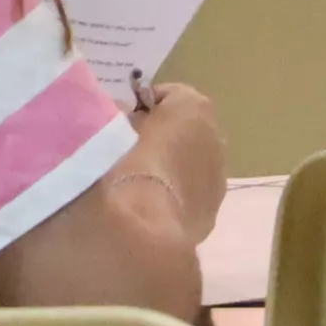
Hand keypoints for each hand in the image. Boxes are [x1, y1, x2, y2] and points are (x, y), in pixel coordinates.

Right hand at [129, 81, 227, 239]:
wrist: (140, 229)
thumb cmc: (122, 167)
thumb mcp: (107, 128)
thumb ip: (117, 115)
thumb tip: (120, 115)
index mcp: (193, 107)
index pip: (167, 96)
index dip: (141, 106)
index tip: (119, 121)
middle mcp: (215, 137)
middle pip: (183, 130)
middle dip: (157, 137)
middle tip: (124, 151)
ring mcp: (218, 178)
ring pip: (189, 165)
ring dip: (167, 169)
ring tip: (134, 185)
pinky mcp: (211, 213)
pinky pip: (189, 196)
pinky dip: (172, 198)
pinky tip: (147, 210)